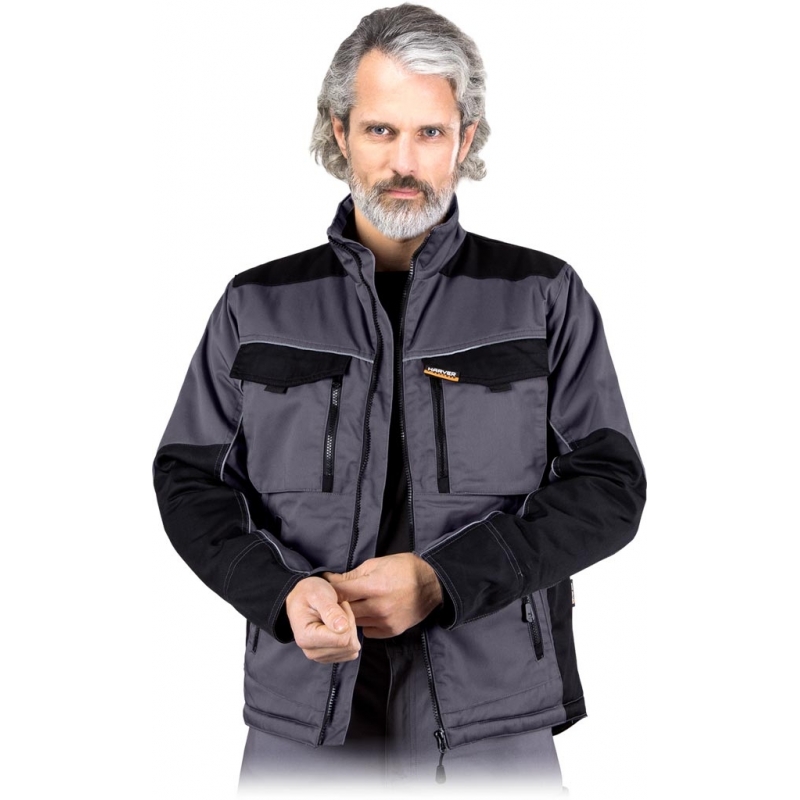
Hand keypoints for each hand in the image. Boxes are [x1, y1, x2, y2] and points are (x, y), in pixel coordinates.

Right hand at [285, 576, 360, 662]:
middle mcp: (311, 651)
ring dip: (350, 629)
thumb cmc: (308, 593)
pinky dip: (349, 636)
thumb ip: (330, 611)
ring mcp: (320, 656)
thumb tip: (343, 628)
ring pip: (351, 649)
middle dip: (349, 624)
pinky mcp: (329, 657)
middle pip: (349, 645)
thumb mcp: (318, 594)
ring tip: (337, 615)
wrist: (300, 597)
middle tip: (339, 608)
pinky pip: (350, 652)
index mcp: (306, 638)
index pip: (343, 639)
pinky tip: (338, 625)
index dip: (348, 619)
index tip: (339, 605)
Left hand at [324, 553, 443, 638]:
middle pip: (345, 610)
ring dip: (352, 614)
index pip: (341, 591)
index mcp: (375, 586)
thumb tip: (331, 580)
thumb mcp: (378, 563)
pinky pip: (368, 631)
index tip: (325, 586)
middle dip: (339, 603)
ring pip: (356, 622)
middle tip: (337, 597)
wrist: (433, 585)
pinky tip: (370, 612)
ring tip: (355, 603)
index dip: (330, 588)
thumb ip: (353, 574)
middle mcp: (379, 607)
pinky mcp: (392, 631)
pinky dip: (366, 623)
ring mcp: (386, 621)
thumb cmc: (405, 569)